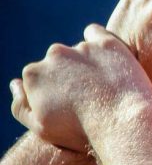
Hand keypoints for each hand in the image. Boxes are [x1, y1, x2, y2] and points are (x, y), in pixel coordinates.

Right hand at [10, 25, 151, 152]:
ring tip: (105, 85)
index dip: (54, 91)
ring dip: (87, 61)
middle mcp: (53, 55)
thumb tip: (16, 83)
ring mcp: (81, 47)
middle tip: (90, 95)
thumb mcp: (42, 129)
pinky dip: (98, 41)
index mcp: (33, 75)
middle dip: (70, 74)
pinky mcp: (106, 43)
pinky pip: (95, 33)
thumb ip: (21, 106)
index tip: (70, 104)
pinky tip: (106, 56)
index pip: (39, 77)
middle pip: (58, 61)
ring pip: (78, 50)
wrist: (122, 123)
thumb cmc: (81, 131)